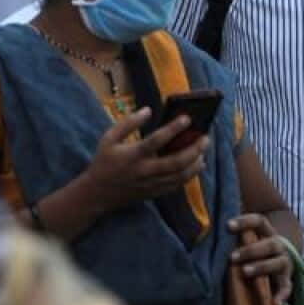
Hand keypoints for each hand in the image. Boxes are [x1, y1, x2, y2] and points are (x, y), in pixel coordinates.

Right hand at [81, 108, 209, 217]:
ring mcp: (151, 184)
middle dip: (194, 150)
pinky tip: (197, 165)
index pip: (156, 140)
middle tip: (205, 138)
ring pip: (180, 176)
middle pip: (175, 162)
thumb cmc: (104, 162)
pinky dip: (190, 175)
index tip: (187, 118)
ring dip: (195, 163)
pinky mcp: (154, 192)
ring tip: (203, 150)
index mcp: (133, 156)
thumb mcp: (108, 138)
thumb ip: (127, 123)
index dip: (173, 129)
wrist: (98, 193)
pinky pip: (177, 185)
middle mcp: (144, 171)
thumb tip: (148, 110)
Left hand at [228, 214, 293, 304]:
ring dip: (262, 267)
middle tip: (232, 257)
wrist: (276, 262)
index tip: (227, 226)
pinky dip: (281, 295)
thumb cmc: (252, 250)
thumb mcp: (245, 240)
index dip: (245, 222)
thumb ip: (232, 237)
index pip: (259, 221)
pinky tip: (274, 303)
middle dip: (250, 250)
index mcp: (266, 232)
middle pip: (270, 244)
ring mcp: (284, 263)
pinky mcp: (287, 280)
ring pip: (278, 263)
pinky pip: (287, 288)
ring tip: (244, 272)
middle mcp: (278, 245)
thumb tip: (204, 232)